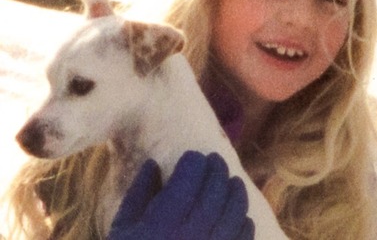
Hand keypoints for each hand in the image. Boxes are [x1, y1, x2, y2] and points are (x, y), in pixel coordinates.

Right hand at [108, 151, 254, 239]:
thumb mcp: (121, 229)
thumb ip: (138, 194)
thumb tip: (154, 163)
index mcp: (160, 225)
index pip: (186, 180)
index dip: (193, 163)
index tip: (192, 156)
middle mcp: (189, 236)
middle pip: (214, 192)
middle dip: (216, 171)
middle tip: (215, 160)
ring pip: (234, 212)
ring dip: (235, 192)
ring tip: (232, 182)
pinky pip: (242, 237)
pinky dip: (243, 221)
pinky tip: (240, 214)